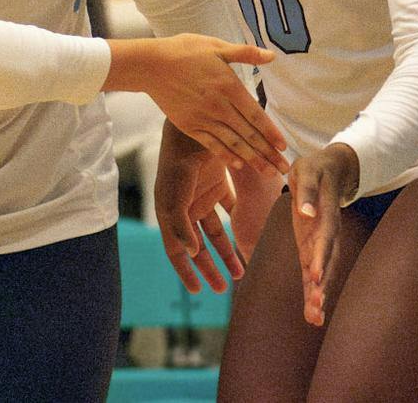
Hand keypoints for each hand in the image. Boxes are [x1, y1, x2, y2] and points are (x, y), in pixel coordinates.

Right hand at [106, 35, 285, 175]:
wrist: (151, 65)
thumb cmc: (185, 51)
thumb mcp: (216, 46)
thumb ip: (245, 53)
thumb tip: (272, 56)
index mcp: (229, 86)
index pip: (256, 115)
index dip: (271, 133)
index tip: (284, 147)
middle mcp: (219, 106)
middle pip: (248, 134)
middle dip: (268, 153)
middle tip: (284, 169)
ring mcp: (203, 119)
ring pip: (233, 144)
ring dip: (253, 160)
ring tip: (268, 173)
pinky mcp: (190, 126)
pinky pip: (212, 145)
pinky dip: (227, 155)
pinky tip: (239, 164)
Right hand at [153, 123, 243, 293]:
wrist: (195, 127)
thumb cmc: (181, 161)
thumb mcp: (177, 193)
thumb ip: (181, 223)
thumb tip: (192, 251)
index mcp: (169, 214)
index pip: (176, 251)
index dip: (186, 272)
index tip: (199, 291)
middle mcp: (184, 209)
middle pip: (197, 247)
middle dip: (209, 268)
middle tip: (222, 288)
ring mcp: (201, 197)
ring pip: (214, 234)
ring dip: (225, 253)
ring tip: (238, 273)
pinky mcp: (217, 186)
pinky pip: (228, 212)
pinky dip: (236, 227)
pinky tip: (248, 241)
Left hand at [289, 143, 359, 326]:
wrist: (328, 169)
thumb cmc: (314, 169)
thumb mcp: (308, 171)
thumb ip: (308, 192)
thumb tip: (306, 212)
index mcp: (324, 215)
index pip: (323, 239)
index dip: (320, 257)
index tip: (315, 277)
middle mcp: (326, 233)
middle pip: (326, 262)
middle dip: (321, 286)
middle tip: (316, 309)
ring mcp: (320, 242)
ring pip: (322, 272)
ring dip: (319, 294)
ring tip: (315, 318)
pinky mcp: (312, 247)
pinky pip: (313, 272)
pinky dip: (312, 291)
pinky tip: (312, 312)